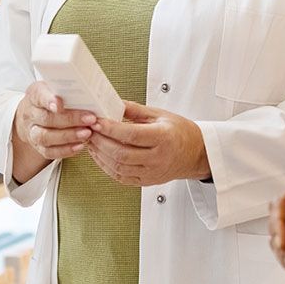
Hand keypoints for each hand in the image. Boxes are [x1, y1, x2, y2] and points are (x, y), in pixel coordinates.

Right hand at [10, 82, 94, 180]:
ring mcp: (32, 132)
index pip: (39, 96)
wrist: (35, 113)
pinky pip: (49, 152)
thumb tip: (89, 90)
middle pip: (46, 119)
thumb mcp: (55, 86)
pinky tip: (80, 146)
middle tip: (89, 119)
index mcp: (34, 95)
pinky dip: (65, 150)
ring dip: (68, 136)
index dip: (49, 100)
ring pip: (46, 137)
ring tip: (87, 134)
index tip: (60, 104)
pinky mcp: (38, 146)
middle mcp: (30, 114)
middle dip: (69, 120)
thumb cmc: (51, 97)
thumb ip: (67, 89)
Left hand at [85, 101, 209, 186]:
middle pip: (121, 153)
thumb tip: (112, 103)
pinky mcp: (146, 181)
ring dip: (100, 155)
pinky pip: (121, 177)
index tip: (97, 121)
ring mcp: (152, 172)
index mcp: (163, 138)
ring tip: (92, 142)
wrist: (195, 153)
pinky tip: (100, 156)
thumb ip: (135, 110)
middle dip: (100, 142)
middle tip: (89, 131)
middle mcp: (158, 158)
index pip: (131, 135)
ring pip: (118, 167)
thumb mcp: (160, 115)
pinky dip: (106, 167)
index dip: (110, 129)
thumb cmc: (180, 132)